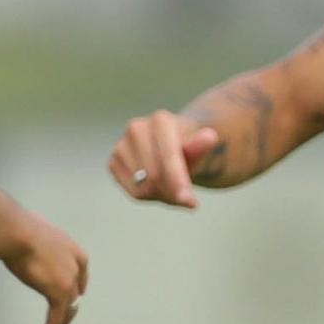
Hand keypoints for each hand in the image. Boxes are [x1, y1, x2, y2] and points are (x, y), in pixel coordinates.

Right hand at [4, 214, 89, 323]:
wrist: (17, 232)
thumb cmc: (19, 228)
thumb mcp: (34, 233)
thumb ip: (36, 243)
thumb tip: (21, 239)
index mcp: (74, 252)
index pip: (81, 275)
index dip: (77, 289)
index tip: (74, 299)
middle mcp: (76, 267)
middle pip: (75, 296)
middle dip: (67, 312)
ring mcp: (69, 282)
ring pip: (68, 312)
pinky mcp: (58, 295)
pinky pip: (55, 320)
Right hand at [107, 110, 223, 207]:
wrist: (174, 146)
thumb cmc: (191, 149)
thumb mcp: (202, 150)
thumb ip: (202, 147)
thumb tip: (210, 137)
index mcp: (161, 120)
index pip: (169, 157)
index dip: (179, 181)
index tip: (190, 203)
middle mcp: (137, 128)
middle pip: (155, 175)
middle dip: (174, 192)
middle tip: (188, 199)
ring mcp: (122, 145)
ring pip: (143, 186)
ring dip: (163, 195)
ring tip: (174, 187)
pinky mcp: (114, 161)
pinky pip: (133, 191)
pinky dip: (149, 196)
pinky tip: (159, 186)